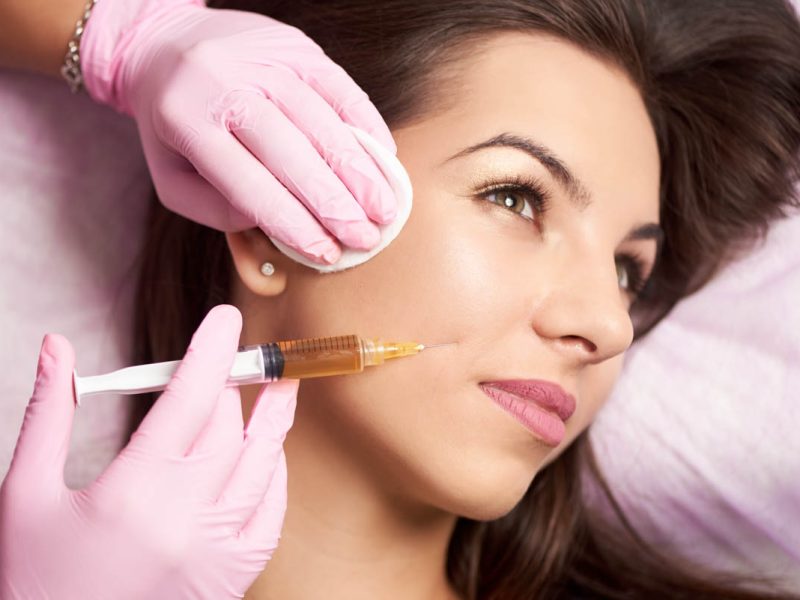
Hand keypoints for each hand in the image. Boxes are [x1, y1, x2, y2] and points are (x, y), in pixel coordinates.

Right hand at [0, 305, 296, 598]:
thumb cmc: (36, 576)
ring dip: (271, 421)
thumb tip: (58, 347)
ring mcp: (215, 552)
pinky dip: (277, 479)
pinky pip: (271, 517)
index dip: (211, 352)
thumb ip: (49, 414)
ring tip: (282, 385)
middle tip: (229, 359)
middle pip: (226, 429)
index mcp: (132, 494)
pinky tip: (273, 456)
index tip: (226, 319)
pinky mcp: (231, 577)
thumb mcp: (25, 494)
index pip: (188, 401)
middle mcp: (184, 520)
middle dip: (229, 385)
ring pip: (261, 467)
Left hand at [81, 0, 397, 264]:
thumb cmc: (175, 124)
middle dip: (334, 204)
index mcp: (187, 121)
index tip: (325, 254)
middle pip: (292, 153)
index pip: (249, 185)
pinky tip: (385, 158)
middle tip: (366, 238)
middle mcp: (225, 82)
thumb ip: (214, 209)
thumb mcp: (171, 177)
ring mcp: (264, 58)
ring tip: (384, 209)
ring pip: (322, 121)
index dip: (292, 224)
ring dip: (359, 171)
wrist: (167, 42)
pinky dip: (366, 124)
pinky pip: (340, 87)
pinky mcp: (294, 45)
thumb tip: (271, 222)